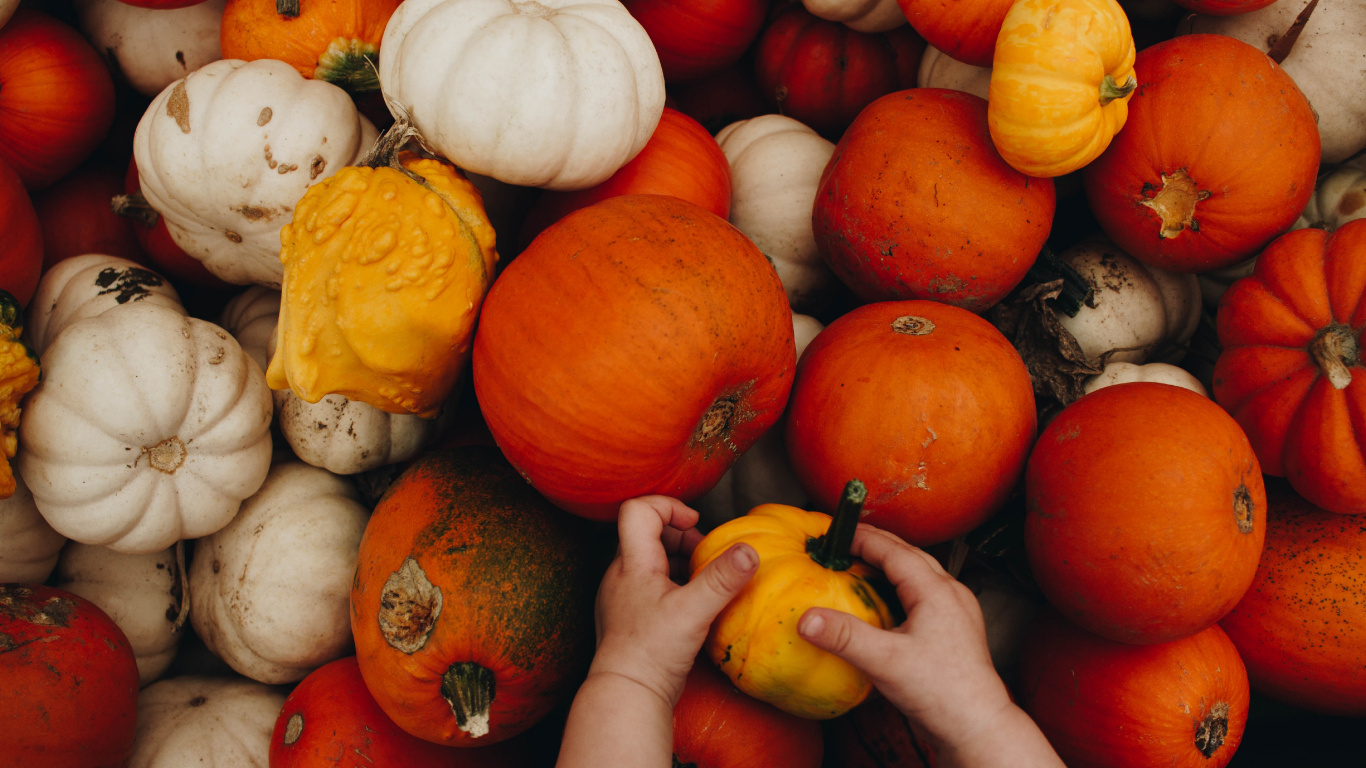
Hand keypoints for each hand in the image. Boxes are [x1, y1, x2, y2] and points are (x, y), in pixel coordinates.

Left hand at [589, 495, 758, 707]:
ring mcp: (622, 597)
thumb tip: (749, 550)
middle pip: (647, 533)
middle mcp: (621, 575)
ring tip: (703, 580)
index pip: (638, 509)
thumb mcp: (694, 611)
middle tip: (705, 557)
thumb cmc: (652, 652)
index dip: (669, 507)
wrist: (626, 696)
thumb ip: (722, 579)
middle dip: (681, 537)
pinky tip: (692, 606)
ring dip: (678, 562)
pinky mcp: (629, 618)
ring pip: (650, 561)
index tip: (695, 525)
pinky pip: (650, 586)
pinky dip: (673, 585)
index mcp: (632, 563)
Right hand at [796, 524, 1012, 751]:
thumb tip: (806, 619)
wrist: (977, 726)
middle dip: (877, 544)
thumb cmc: (940, 692)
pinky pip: (926, 593)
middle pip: (910, 555)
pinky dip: (902, 585)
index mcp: (936, 591)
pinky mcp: (956, 629)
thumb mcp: (885, 662)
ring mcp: (958, 610)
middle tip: (846, 541)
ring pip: (921, 573)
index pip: (894, 551)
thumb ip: (844, 637)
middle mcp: (951, 593)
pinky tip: (887, 600)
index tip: (835, 533)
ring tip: (863, 563)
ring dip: (891, 563)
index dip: (863, 538)